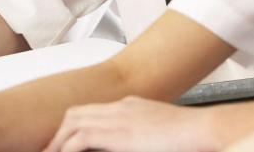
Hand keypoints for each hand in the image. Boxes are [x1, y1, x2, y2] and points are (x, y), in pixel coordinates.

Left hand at [44, 96, 216, 151]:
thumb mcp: (160, 133)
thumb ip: (141, 137)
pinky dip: (67, 148)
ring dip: (58, 141)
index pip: (93, 111)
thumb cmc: (190, 136)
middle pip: (76, 113)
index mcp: (131, 106)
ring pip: (73, 122)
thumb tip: (134, 144)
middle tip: (50, 150)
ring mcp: (119, 117)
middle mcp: (121, 107)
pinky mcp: (119, 133)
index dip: (74, 127)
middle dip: (60, 133)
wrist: (203, 130)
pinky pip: (81, 138)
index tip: (65, 143)